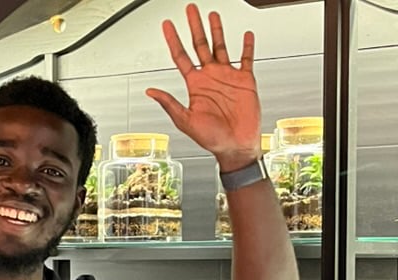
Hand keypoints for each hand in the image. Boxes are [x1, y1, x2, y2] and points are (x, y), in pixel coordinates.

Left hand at [146, 3, 261, 170]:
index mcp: (195, 86)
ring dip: (217, 30)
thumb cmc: (212, 139)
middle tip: (190, 9)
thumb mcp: (186, 121)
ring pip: (220, 46)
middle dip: (194, 26)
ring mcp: (227, 77)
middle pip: (200, 45)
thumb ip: (169, 104)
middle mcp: (210, 78)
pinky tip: (246, 35)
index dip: (173, 40)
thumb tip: (150, 91)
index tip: (167, 25)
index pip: (181, 57)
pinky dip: (247, 46)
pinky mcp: (245, 80)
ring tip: (212, 15)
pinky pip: (246, 58)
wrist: (236, 147)